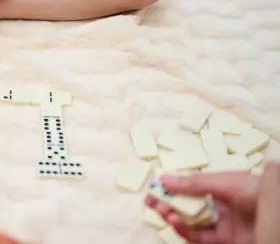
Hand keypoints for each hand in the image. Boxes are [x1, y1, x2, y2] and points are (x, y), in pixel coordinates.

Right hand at [146, 164, 279, 243]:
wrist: (278, 213)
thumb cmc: (256, 190)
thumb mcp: (223, 181)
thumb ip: (193, 183)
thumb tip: (164, 179)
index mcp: (220, 187)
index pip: (189, 187)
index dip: (171, 187)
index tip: (153, 187)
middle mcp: (219, 205)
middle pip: (187, 205)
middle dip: (167, 203)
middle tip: (150, 201)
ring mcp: (221, 224)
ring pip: (190, 222)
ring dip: (173, 216)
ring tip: (161, 210)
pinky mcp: (223, 242)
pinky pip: (199, 237)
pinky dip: (184, 230)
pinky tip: (175, 222)